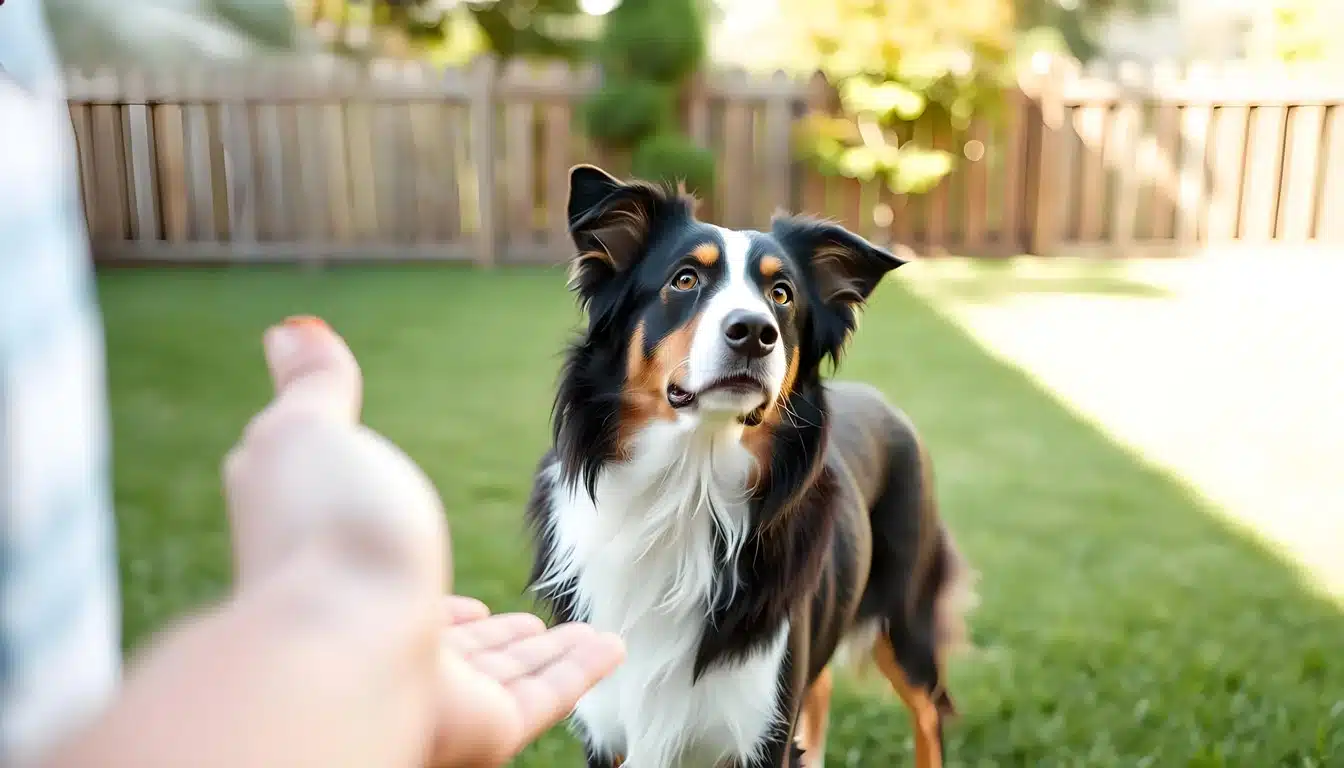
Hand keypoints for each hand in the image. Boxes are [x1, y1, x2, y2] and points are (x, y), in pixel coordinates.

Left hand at [224, 317, 622, 766]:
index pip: (383, 571)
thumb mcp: (310, 434)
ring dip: (539, 651)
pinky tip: (613, 647)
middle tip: (516, 611)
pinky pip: (545, 699)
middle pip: (446, 638)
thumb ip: (314, 389)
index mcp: (338, 577)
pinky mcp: (479, 725)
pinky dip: (581, 674)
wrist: (334, 642)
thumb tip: (288, 328)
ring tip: (574, 628)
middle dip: (481, 626)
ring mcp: (429, 691)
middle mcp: (378, 640)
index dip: (409, 559)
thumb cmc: (317, 536)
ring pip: (499, 674)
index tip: (436, 543)